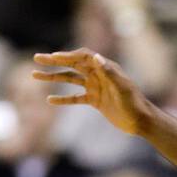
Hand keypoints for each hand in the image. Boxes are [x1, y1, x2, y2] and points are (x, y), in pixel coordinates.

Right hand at [32, 48, 149, 135]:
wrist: (141, 121)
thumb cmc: (134, 103)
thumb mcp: (122, 87)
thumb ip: (109, 71)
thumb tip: (95, 56)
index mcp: (104, 67)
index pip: (83, 56)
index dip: (68, 55)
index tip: (54, 57)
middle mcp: (97, 75)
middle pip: (72, 64)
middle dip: (54, 61)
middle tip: (37, 59)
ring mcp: (95, 87)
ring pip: (70, 79)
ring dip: (53, 77)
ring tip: (36, 76)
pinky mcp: (95, 101)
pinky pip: (75, 98)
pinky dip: (64, 99)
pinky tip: (50, 100)